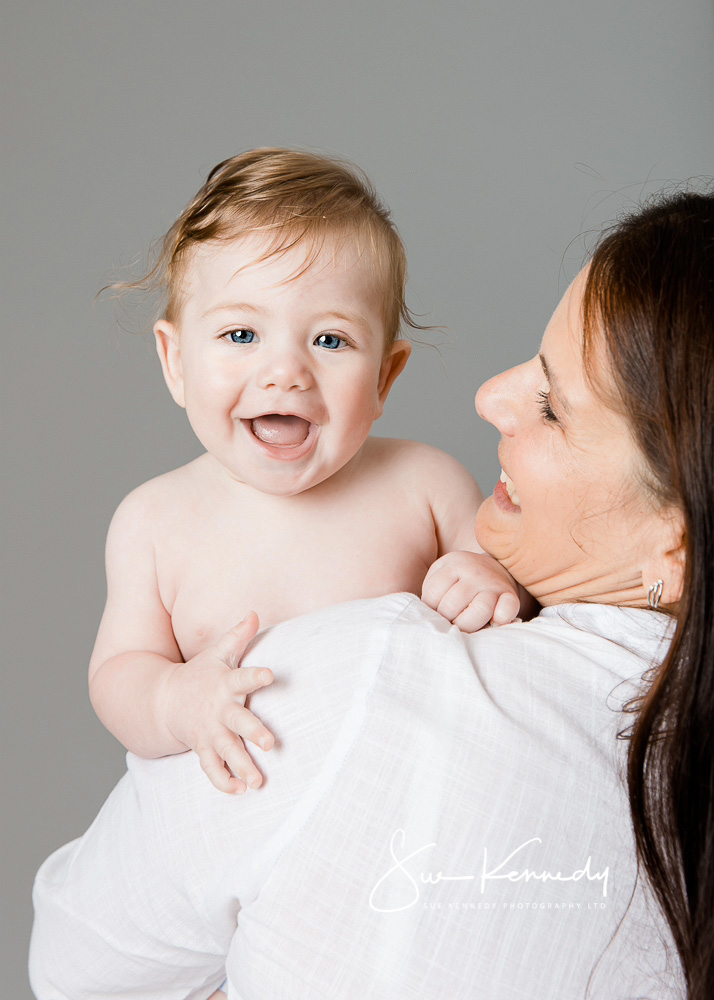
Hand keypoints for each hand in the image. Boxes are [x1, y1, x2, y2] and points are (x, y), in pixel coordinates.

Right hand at [162, 612, 274, 793]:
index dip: (256, 676)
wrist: (163, 700)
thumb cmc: (200, 674)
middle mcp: (219, 711)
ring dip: (242, 767)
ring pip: (227, 752)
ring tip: (257, 782)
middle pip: (238, 723)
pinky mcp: (203, 749)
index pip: (243, 677)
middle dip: (254, 733)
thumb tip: (254, 611)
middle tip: (270, 743)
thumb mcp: (217, 653)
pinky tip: (239, 792)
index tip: (270, 675)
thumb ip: (237, 636)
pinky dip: (223, 781)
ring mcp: (209, 732)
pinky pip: (212, 769)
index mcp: (225, 685)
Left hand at [422, 551, 520, 631]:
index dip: (431, 609)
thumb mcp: (442, 573)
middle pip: (452, 606)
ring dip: (468, 625)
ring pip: (479, 610)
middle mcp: (474, 572)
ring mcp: (493, 584)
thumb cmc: (459, 579)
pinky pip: (507, 609)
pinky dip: (500, 619)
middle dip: (447, 620)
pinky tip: (492, 623)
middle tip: (450, 622)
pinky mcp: (510, 596)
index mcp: (453, 564)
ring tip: (465, 625)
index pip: (433, 594)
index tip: (436, 611)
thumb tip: (427, 618)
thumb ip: (432, 591)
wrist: (494, 567)